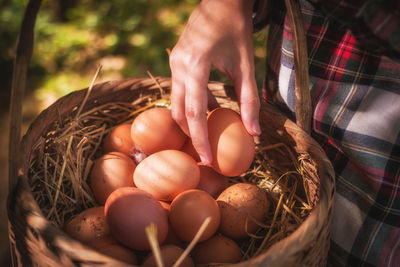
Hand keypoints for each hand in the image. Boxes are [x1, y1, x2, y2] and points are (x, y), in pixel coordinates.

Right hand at [169, 0, 260, 164]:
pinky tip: (210, 107)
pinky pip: (180, 90)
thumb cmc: (237, 29)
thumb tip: (254, 134)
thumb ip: (250, 99)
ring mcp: (173, 62)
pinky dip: (192, 104)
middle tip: (206, 153)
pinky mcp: (175, 61)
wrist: (222, 1)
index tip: (207, 160)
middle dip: (191, 135)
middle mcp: (178, 64)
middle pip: (180, 111)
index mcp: (195, 65)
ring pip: (177, 102)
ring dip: (191, 120)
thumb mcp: (246, 65)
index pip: (195, 112)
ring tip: (208, 134)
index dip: (200, 139)